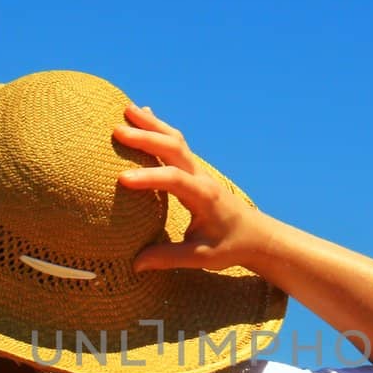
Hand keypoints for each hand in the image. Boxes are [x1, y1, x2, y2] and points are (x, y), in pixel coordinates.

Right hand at [112, 104, 272, 271]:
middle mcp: (201, 178)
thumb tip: (135, 264)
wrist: (255, 235)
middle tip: (117, 130)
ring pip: (175, 140)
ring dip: (152, 124)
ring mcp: (199, 171)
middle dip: (146, 137)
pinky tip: (145, 114)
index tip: (122, 180)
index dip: (149, 178)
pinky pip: (176, 144)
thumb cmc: (230, 246)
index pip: (175, 181)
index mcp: (203, 197)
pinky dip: (159, 128)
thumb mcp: (202, 257)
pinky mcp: (194, 170)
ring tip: (127, 108)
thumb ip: (169, 258)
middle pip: (174, 149)